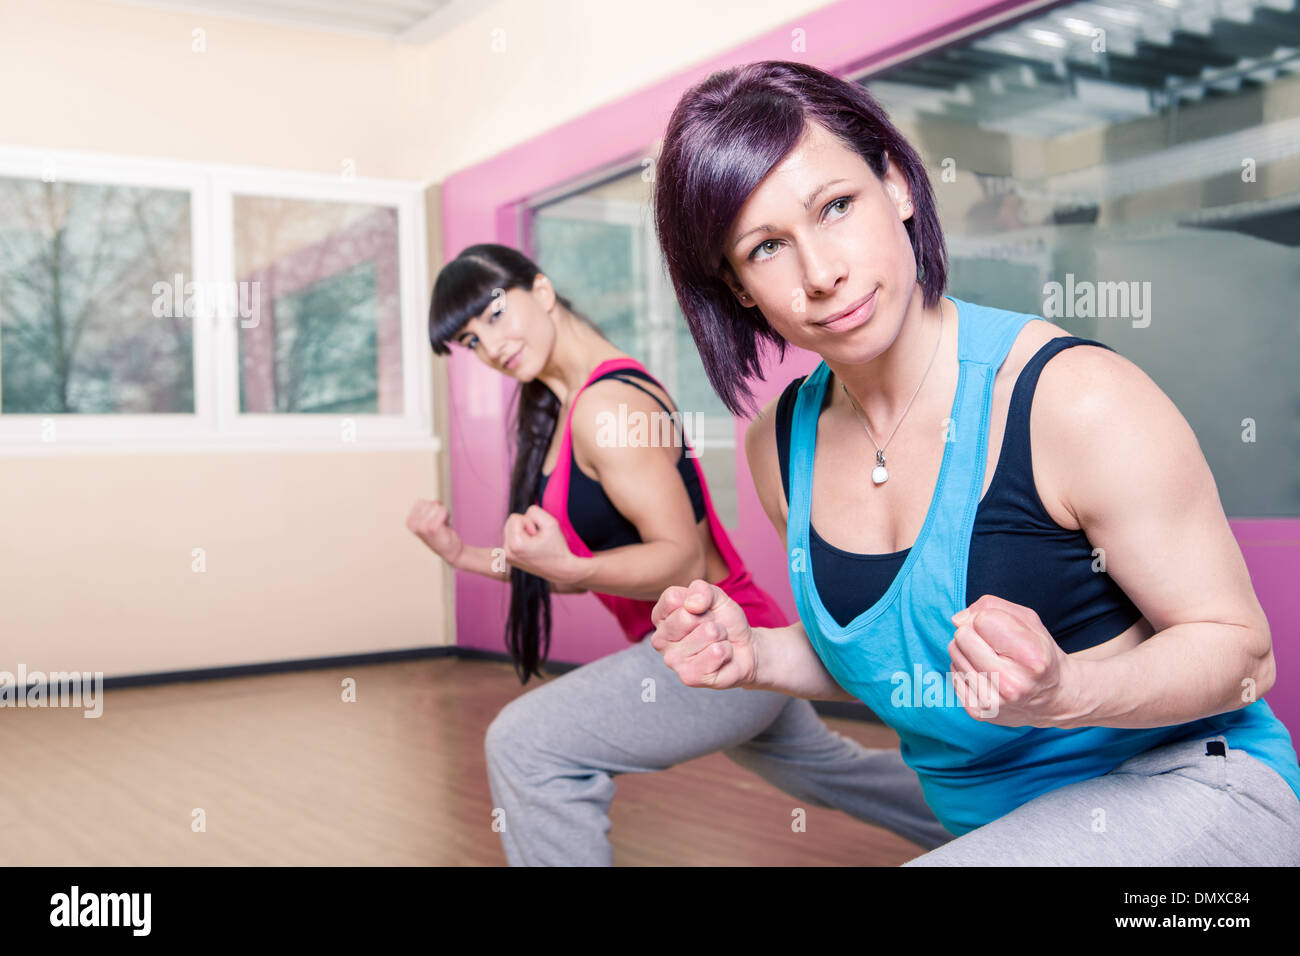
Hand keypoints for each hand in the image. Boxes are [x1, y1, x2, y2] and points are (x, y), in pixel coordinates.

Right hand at [406, 498, 463, 564]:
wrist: (450, 550)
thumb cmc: (441, 534)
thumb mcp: (432, 518)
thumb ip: (432, 506)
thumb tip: (436, 501)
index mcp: (410, 522)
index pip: (422, 502)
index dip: (431, 508)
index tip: (433, 520)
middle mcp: (413, 524)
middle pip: (430, 503)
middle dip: (438, 511)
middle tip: (439, 524)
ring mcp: (422, 526)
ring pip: (437, 506)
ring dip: (443, 514)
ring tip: (442, 526)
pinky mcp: (432, 528)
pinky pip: (442, 510)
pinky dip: (447, 516)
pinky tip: (446, 527)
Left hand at [502, 505, 586, 585]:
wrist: (559, 570)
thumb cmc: (557, 547)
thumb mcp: (551, 523)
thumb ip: (535, 511)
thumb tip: (523, 514)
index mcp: (515, 545)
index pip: (514, 517)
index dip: (529, 522)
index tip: (537, 535)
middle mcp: (507, 552)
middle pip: (509, 522)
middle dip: (524, 526)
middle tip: (536, 539)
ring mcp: (505, 557)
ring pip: (509, 528)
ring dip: (522, 532)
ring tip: (533, 544)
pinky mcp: (507, 558)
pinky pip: (510, 537)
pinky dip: (520, 538)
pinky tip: (529, 548)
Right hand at [650, 579, 756, 688]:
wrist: (745, 648)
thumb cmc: (725, 622)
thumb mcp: (716, 596)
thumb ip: (702, 590)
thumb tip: (692, 605)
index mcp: (661, 617)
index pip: (672, 598)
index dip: (698, 601)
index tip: (702, 611)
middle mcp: (660, 640)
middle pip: (687, 617)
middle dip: (710, 620)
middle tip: (712, 629)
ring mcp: (672, 660)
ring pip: (707, 633)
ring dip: (720, 636)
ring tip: (716, 643)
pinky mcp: (689, 677)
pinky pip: (715, 653)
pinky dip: (726, 651)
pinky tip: (720, 657)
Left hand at [948, 594, 1085, 727]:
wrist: (1054, 699)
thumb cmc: (1038, 653)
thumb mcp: (1028, 622)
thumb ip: (992, 607)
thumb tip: (957, 620)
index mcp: (1031, 657)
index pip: (982, 620)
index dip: (989, 618)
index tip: (1004, 631)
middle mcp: (1013, 684)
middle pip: (963, 636)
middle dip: (974, 632)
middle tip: (995, 645)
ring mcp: (994, 702)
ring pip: (954, 654)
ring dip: (968, 651)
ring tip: (992, 660)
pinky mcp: (978, 713)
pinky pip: (953, 674)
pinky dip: (966, 670)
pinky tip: (987, 676)